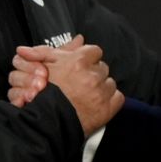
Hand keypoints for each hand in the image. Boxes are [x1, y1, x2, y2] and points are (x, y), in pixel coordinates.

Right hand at [9, 37, 124, 135]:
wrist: (46, 122)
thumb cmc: (42, 95)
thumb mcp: (45, 65)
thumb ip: (60, 49)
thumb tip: (78, 38)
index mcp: (78, 61)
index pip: (95, 51)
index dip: (88, 59)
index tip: (81, 67)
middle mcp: (92, 75)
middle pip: (102, 67)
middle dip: (93, 74)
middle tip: (80, 84)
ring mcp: (101, 92)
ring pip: (110, 82)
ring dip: (101, 87)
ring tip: (86, 95)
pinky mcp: (108, 108)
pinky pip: (118, 97)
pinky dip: (110, 100)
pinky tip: (97, 104)